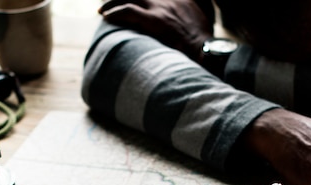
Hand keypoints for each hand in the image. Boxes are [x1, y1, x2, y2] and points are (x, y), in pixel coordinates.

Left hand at [98, 0, 214, 61]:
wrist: (207, 52)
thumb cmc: (205, 46)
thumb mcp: (204, 23)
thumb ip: (194, 15)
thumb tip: (190, 22)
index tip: (137, 3)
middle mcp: (170, 0)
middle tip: (113, 3)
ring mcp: (161, 9)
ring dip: (113, 3)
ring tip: (103, 10)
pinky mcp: (154, 20)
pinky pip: (128, 11)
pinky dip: (115, 12)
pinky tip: (107, 17)